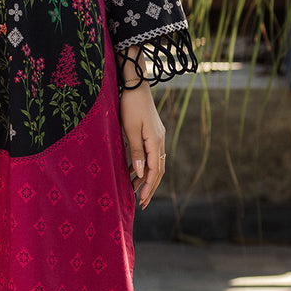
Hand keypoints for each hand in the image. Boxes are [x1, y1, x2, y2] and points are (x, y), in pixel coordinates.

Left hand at [119, 81, 165, 207]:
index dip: (149, 187)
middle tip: (142, 203)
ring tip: (135, 191)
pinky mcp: (152, 134)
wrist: (135, 86)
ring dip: (146, 178)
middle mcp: (160, 141)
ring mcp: (157, 137)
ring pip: (154, 163)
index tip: (142, 200)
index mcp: (156, 141)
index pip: (154, 170)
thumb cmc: (131, 106)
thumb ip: (136, 152)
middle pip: (158, 170)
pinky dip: (142, 166)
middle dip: (150, 187)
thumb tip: (141, 174)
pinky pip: (150, 155)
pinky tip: (132, 172)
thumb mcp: (130, 130)